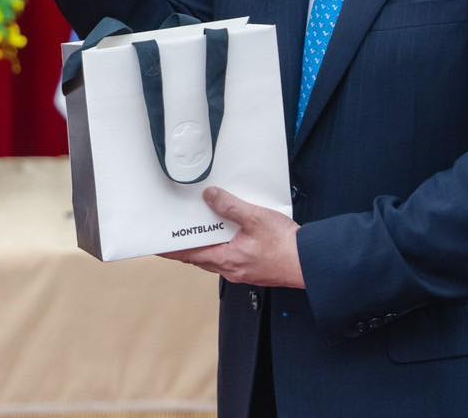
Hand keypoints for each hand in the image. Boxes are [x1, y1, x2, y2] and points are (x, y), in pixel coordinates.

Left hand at [160, 187, 304, 288]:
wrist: (310, 262)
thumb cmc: (286, 246)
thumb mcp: (255, 218)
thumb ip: (230, 206)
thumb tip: (210, 197)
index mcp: (227, 259)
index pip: (189, 255)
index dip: (172, 250)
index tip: (158, 246)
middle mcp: (231, 269)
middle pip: (200, 258)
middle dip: (186, 247)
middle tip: (174, 235)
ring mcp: (242, 271)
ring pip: (215, 259)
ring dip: (205, 247)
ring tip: (198, 231)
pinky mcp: (253, 269)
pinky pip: (230, 258)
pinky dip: (222, 248)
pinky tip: (228, 236)